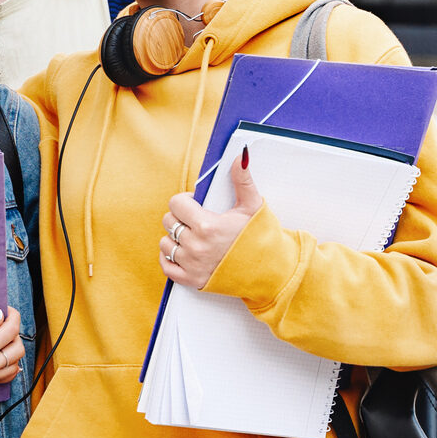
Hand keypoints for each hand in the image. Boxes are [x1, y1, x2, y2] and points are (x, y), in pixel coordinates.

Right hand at [0, 307, 22, 396]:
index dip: (12, 316)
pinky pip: (4, 378)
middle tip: (2, 322)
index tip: (6, 309)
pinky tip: (0, 358)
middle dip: (15, 332)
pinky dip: (9, 367)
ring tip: (0, 338)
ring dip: (13, 350)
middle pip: (17, 349)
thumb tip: (0, 315)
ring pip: (14, 365)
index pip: (11, 330)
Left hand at [161, 145, 263, 289]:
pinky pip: (166, 266)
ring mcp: (192, 265)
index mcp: (207, 226)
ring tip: (192, 236)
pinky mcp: (192, 281)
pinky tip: (183, 252)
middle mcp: (196, 246)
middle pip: (169, 222)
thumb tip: (241, 156)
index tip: (195, 204)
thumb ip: (243, 180)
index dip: (185, 201)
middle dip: (180, 218)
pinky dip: (170, 259)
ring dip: (175, 238)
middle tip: (195, 220)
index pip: (175, 204)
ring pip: (165, 243)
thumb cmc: (261, 238)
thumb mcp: (253, 206)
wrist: (271, 271)